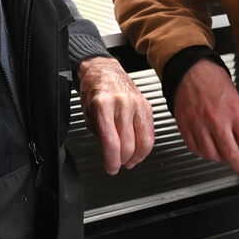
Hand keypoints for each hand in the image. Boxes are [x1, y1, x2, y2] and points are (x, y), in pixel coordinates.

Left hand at [77, 57, 154, 174]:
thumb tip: (110, 154)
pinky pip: (150, 134)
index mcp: (103, 104)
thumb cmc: (95, 91)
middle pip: (128, 145)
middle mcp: (122, 103)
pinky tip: (137, 152)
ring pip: (143, 142)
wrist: (105, 71)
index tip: (110, 168)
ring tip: (127, 161)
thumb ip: (100, 135)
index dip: (111, 161)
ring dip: (135, 157)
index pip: (111, 141)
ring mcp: (137, 104)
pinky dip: (144, 148)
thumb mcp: (88, 114)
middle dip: (121, 161)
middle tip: (116, 165)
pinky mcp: (147, 106)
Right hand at [173, 59, 238, 182]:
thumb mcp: (236, 97)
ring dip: (221, 159)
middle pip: (231, 156)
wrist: (188, 68)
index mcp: (234, 112)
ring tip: (225, 154)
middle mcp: (216, 120)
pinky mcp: (184, 126)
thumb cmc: (213, 79)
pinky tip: (209, 147)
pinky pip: (196, 149)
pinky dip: (204, 153)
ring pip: (212, 156)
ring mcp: (198, 124)